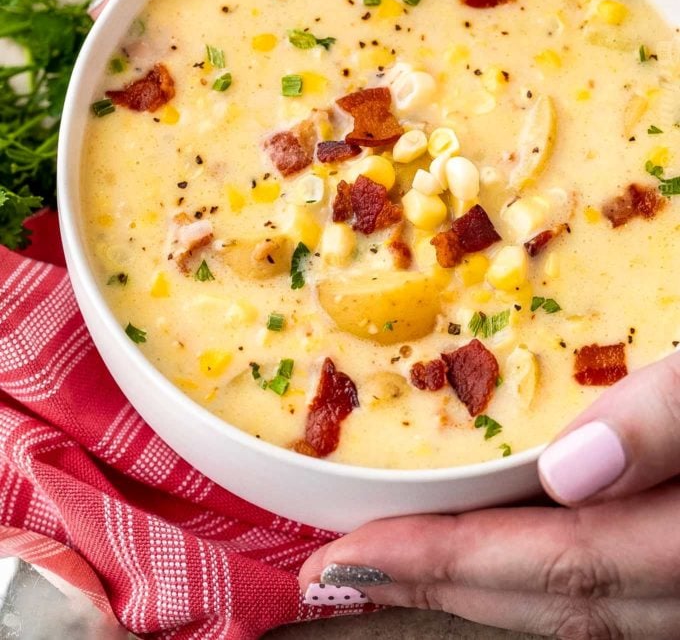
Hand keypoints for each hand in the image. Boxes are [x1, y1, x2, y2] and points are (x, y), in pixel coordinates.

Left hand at [298, 353, 679, 638]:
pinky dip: (520, 563)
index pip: (553, 562)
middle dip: (432, 585)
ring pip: (569, 603)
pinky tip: (482, 538)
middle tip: (333, 574)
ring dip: (469, 582)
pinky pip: (594, 579)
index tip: (342, 560)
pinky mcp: (678, 550)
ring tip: (383, 564)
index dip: (442, 561)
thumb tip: (564, 467)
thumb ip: (664, 420)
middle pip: (548, 602)